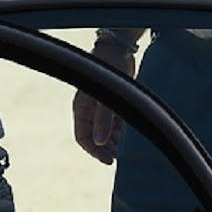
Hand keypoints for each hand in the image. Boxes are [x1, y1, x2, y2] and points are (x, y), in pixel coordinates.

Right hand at [73, 39, 134, 163]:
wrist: (119, 51)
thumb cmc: (109, 69)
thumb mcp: (106, 97)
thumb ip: (103, 120)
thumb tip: (100, 142)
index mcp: (81, 108)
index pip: (82, 137)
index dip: (94, 151)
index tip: (109, 160)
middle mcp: (89, 110)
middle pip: (94, 137)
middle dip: (106, 149)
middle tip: (120, 158)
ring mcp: (101, 108)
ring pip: (105, 132)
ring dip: (114, 142)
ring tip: (126, 151)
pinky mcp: (113, 104)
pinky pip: (114, 124)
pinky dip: (121, 132)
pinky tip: (130, 138)